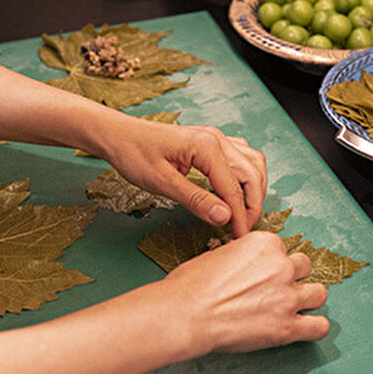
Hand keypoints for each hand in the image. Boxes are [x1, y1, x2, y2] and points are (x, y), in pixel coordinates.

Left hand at [101, 119, 266, 236]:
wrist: (118, 135)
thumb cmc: (134, 154)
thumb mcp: (162, 182)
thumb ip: (195, 200)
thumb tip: (225, 217)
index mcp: (207, 146)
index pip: (234, 187)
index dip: (241, 216)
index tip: (239, 238)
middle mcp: (217, 139)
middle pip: (252, 174)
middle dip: (253, 205)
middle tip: (243, 230)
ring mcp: (216, 138)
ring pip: (252, 163)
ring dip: (254, 190)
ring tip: (244, 214)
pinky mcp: (210, 143)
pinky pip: (240, 158)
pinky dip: (245, 177)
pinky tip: (235, 193)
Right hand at [163, 231, 328, 354]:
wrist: (185, 314)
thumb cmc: (190, 285)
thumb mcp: (217, 254)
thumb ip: (243, 257)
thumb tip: (248, 268)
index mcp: (264, 244)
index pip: (282, 250)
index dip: (271, 264)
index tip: (262, 275)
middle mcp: (281, 266)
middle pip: (304, 267)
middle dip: (292, 278)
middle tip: (275, 291)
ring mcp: (287, 297)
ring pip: (318, 294)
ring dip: (307, 300)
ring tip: (293, 308)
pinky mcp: (287, 327)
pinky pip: (319, 326)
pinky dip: (314, 328)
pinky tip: (304, 328)